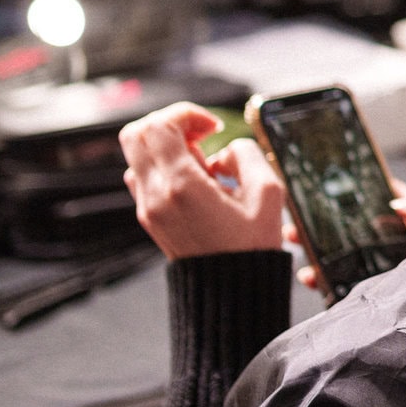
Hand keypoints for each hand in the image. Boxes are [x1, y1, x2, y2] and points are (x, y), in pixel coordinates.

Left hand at [120, 104, 284, 259]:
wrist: (232, 292)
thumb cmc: (252, 248)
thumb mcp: (269, 193)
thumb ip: (247, 155)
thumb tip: (224, 151)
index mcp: (181, 186)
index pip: (159, 125)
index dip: (187, 114)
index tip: (213, 128)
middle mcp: (156, 195)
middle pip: (136, 134)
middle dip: (171, 124)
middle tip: (201, 137)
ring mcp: (148, 208)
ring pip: (137, 154)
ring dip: (167, 147)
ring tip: (201, 164)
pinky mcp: (149, 217)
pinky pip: (143, 176)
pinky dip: (164, 167)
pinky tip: (194, 181)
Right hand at [285, 179, 405, 292]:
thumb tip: (397, 204)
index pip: (384, 204)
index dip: (353, 197)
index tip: (321, 193)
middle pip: (361, 236)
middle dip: (327, 232)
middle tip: (295, 229)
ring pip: (359, 265)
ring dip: (328, 262)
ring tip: (303, 262)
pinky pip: (369, 293)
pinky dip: (342, 289)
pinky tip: (323, 287)